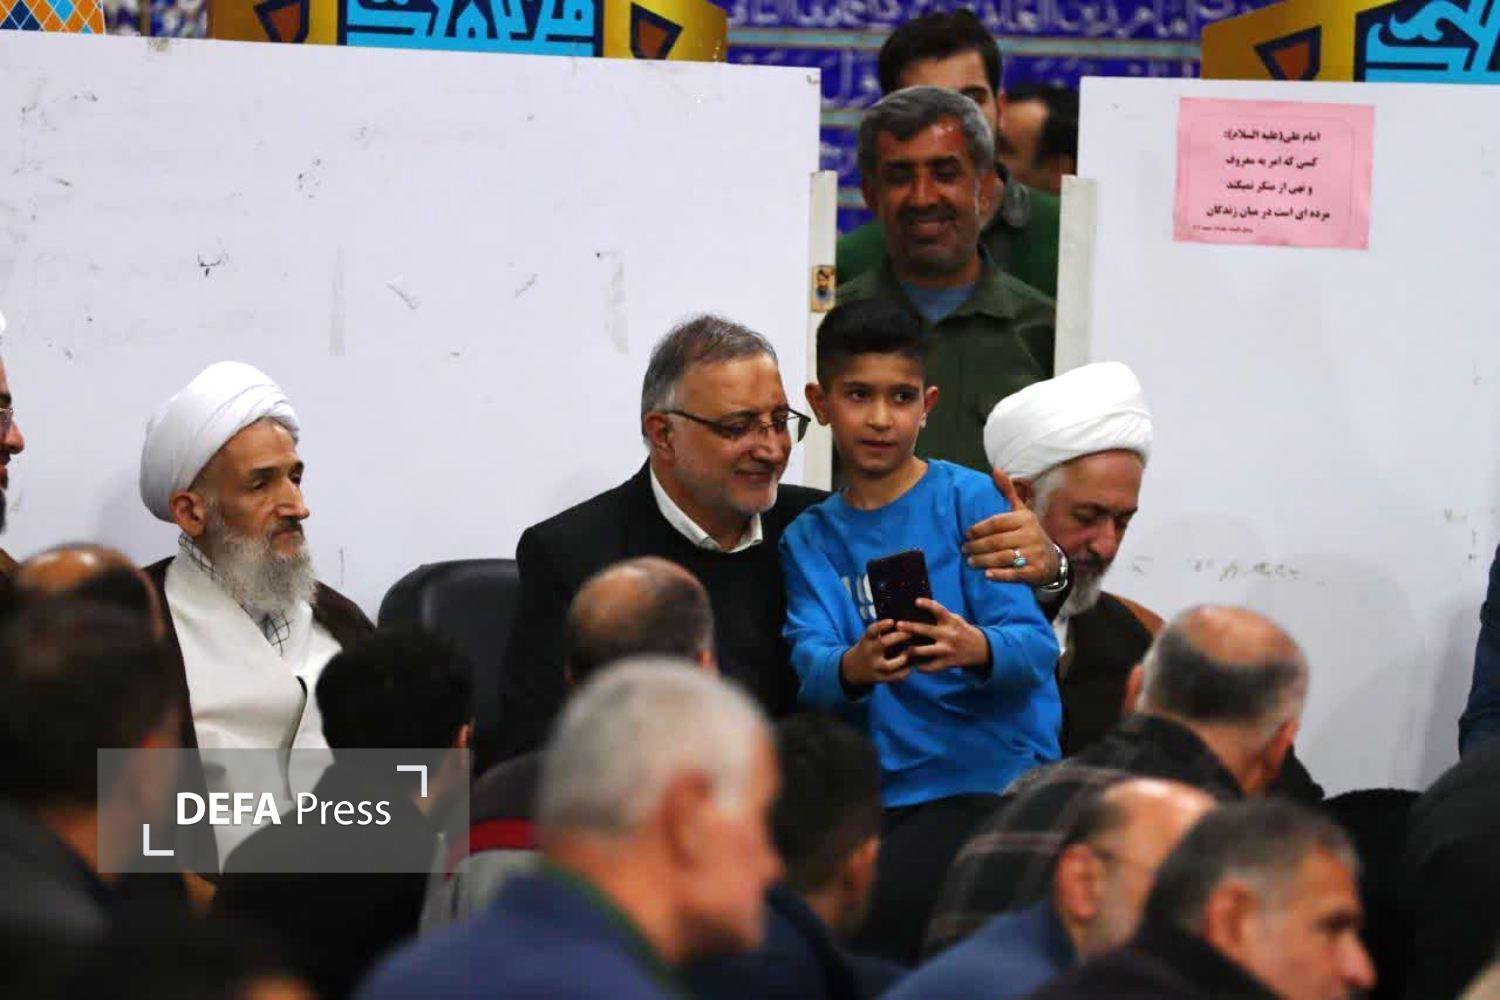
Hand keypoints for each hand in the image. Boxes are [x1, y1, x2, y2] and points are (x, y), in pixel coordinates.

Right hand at [840, 619, 911, 688]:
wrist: (851, 669)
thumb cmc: (866, 649)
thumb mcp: (867, 639)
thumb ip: (880, 632)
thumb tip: (903, 624)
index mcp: (866, 641)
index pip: (871, 631)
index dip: (881, 625)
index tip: (892, 621)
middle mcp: (869, 653)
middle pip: (882, 643)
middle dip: (898, 637)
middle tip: (911, 633)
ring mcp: (874, 667)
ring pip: (890, 665)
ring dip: (903, 658)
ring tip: (911, 652)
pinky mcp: (879, 678)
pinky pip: (894, 677)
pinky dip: (904, 672)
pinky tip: (910, 667)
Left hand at [899, 599, 990, 672]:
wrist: (980, 649)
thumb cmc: (961, 630)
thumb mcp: (954, 620)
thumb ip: (941, 616)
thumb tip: (918, 608)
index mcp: (951, 622)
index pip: (939, 610)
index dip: (928, 605)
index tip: (916, 601)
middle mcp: (949, 635)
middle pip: (927, 630)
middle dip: (911, 627)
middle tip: (898, 625)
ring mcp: (947, 650)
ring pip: (925, 651)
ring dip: (912, 650)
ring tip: (903, 650)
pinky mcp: (948, 662)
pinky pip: (931, 667)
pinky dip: (921, 667)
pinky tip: (914, 665)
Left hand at [962, 469, 1060, 585]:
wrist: (1053, 560)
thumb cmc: (1029, 533)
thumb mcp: (1021, 512)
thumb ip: (1008, 492)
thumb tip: (996, 470)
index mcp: (1024, 519)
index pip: (997, 523)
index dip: (979, 528)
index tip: (966, 534)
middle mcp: (1031, 535)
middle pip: (997, 541)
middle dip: (977, 546)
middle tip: (964, 549)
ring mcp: (1034, 554)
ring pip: (1003, 557)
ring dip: (983, 560)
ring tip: (970, 562)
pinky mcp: (1035, 571)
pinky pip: (1014, 574)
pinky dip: (1000, 575)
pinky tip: (987, 575)